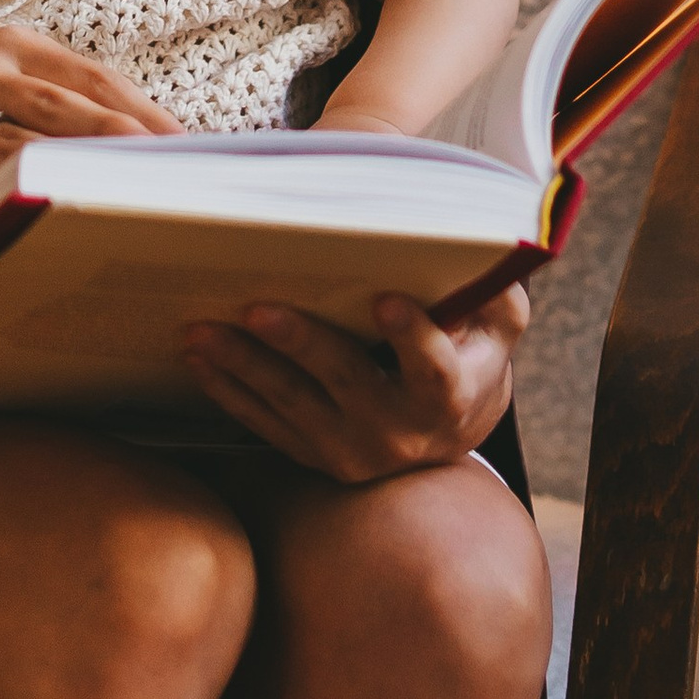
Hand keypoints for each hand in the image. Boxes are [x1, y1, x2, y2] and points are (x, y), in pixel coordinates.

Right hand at [0, 26, 178, 236]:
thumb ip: (43, 101)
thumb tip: (132, 139)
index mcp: (1, 48)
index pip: (87, 76)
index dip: (141, 111)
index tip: (187, 146)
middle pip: (64, 109)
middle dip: (123, 144)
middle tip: (175, 179)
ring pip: (20, 154)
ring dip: (73, 186)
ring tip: (123, 215)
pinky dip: (1, 223)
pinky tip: (37, 246)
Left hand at [180, 278, 529, 483]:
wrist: (448, 429)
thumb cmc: (470, 349)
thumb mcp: (499, 319)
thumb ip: (494, 287)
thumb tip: (486, 240)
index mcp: (450, 395)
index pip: (435, 371)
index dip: (412, 338)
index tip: (386, 299)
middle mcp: (401, 434)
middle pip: (347, 385)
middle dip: (301, 344)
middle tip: (257, 308)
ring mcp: (353, 452)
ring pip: (293, 407)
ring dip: (244, 366)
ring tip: (202, 330)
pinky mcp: (314, 458)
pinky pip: (266, 425)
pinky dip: (230, 392)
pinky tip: (199, 359)